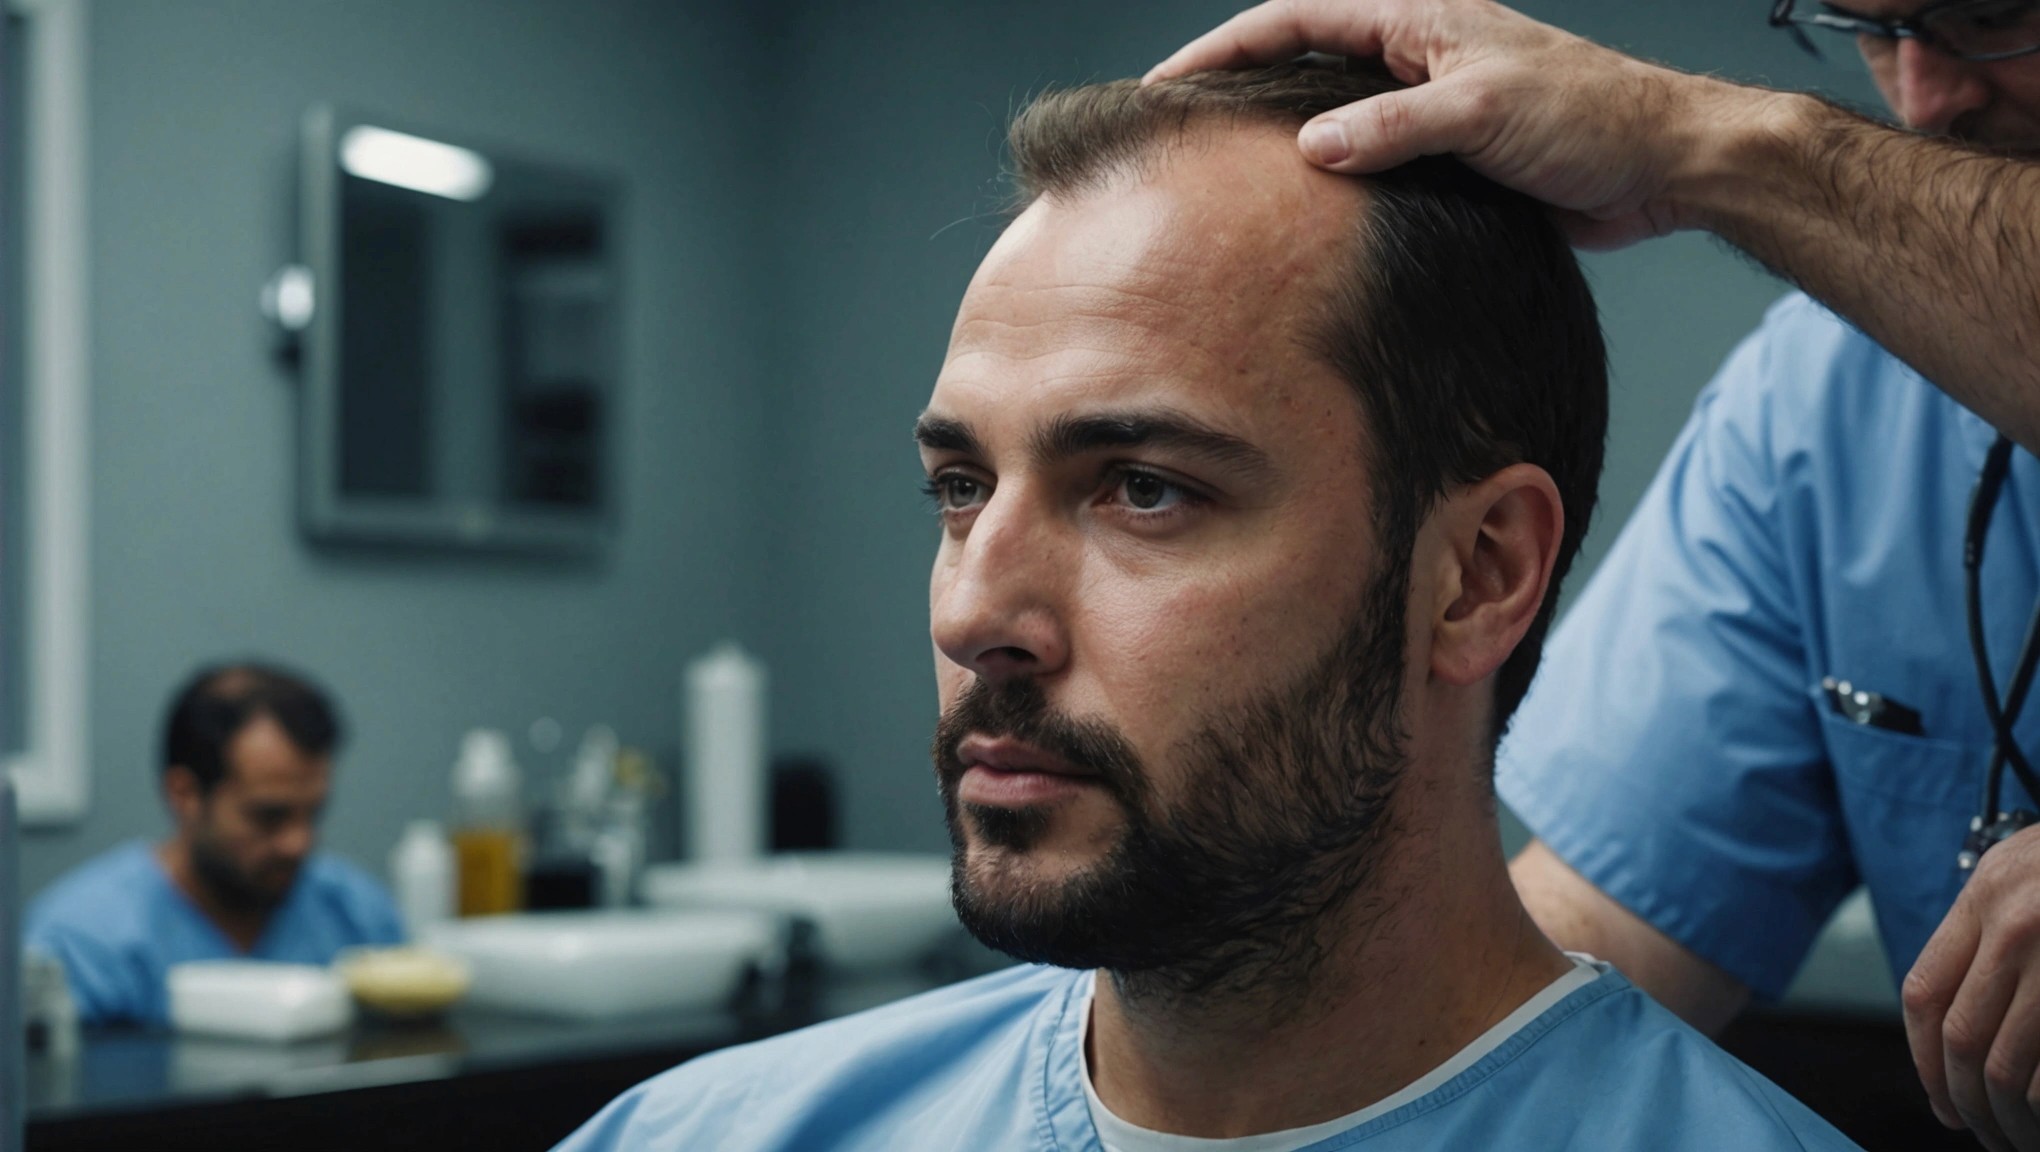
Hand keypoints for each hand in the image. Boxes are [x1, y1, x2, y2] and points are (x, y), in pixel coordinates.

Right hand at [1144, 0, 1783, 249]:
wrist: (1660, 163)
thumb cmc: (1590, 115)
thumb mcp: (1483, 112)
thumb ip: (1395, 128)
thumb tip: (1311, 147)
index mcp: (1415, 20)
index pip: (1294, 20)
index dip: (1224, 49)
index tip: (1169, 84)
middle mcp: (1412, 56)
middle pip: (1300, 64)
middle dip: (1237, 90)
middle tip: (1181, 131)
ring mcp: (1426, 108)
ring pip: (1330, 118)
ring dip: (1278, 143)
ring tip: (1221, 178)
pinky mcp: (1445, 159)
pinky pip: (1368, 167)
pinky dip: (1328, 187)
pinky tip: (1301, 218)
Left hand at [1905, 823, 2039, 1150]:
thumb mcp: (2022, 869)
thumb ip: (1983, 925)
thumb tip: (1948, 1015)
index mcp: (1986, 895)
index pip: (1924, 992)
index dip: (1922, 1058)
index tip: (1939, 1097)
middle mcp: (2016, 923)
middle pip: (1962, 1037)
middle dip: (1964, 1098)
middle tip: (1978, 1129)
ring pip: (2008, 1063)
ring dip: (2008, 1115)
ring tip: (2016, 1137)